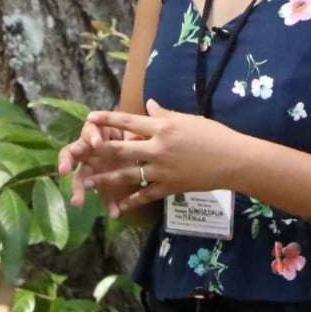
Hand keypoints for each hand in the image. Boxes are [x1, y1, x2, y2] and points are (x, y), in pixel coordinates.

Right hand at [56, 116, 138, 215]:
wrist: (141, 149)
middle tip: (64, 172)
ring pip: (81, 179)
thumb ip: (137, 124)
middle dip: (67, 162)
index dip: (90, 136)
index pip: (87, 132)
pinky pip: (103, 194)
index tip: (95, 142)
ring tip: (77, 202)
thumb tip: (150, 105)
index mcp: (97, 135)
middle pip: (73, 156)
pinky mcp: (102, 184)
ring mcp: (93, 169)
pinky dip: (109, 204)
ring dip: (79, 189)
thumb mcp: (135, 129)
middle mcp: (90, 153)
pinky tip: (115, 214)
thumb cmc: (134, 134)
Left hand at [84, 99, 246, 213]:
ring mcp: (162, 169)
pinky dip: (132, 201)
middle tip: (77, 152)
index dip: (108, 119)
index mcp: (163, 127)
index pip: (129, 120)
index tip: (90, 117)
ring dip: (106, 179)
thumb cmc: (215, 135)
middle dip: (96, 151)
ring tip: (88, 182)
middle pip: (121, 148)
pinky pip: (146, 194)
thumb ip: (165, 114)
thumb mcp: (189, 119)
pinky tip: (119, 206)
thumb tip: (149, 105)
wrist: (234, 160)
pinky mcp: (170, 186)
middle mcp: (158, 147)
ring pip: (127, 175)